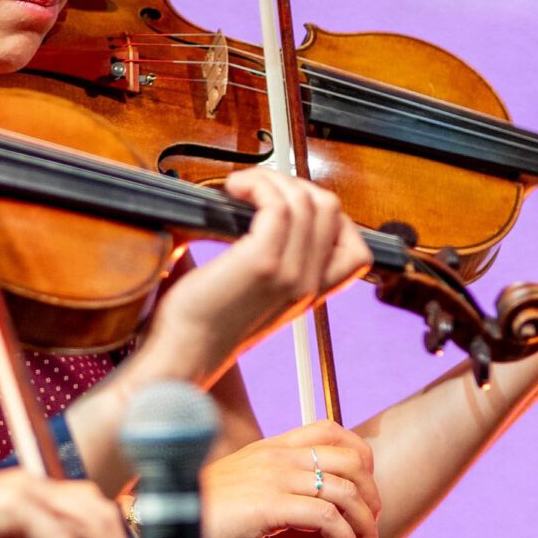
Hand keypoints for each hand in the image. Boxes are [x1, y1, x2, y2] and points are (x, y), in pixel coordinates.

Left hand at [148, 171, 372, 377]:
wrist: (182, 356)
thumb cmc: (201, 325)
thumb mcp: (249, 294)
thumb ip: (263, 260)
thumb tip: (237, 209)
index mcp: (309, 293)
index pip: (355, 249)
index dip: (325, 214)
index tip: (284, 203)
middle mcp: (308, 285)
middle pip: (331, 210)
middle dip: (293, 184)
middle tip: (257, 189)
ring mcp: (291, 274)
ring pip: (307, 201)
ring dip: (271, 180)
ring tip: (241, 187)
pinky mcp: (263, 264)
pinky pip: (278, 205)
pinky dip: (257, 185)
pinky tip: (233, 190)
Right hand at [194, 421, 382, 537]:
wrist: (167, 523)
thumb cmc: (208, 519)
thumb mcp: (255, 506)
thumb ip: (292, 513)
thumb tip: (334, 537)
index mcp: (271, 449)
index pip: (331, 431)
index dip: (361, 460)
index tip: (366, 496)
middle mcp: (277, 456)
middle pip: (352, 462)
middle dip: (372, 501)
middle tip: (370, 533)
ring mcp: (274, 477)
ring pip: (346, 492)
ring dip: (365, 529)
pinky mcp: (269, 504)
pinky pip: (327, 519)